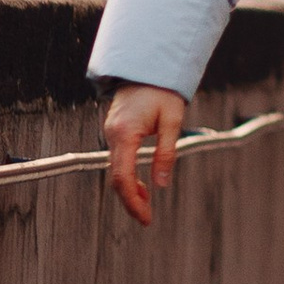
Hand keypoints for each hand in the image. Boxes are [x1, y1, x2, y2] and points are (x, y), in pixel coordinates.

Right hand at [104, 85, 186, 226]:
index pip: (123, 176)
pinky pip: (118, 159)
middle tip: (146, 218)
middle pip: (116, 178)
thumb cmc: (163, 90)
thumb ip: (166, 152)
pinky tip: (141, 184)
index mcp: (125, 133)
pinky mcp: (115, 131)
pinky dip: (127, 175)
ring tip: (147, 203)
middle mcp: (113, 135)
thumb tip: (162, 184)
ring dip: (129, 189)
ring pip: (116, 170)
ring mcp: (111, 133)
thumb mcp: (172, 121)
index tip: (145, 217)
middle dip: (130, 200)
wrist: (148, 66)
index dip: (133, 200)